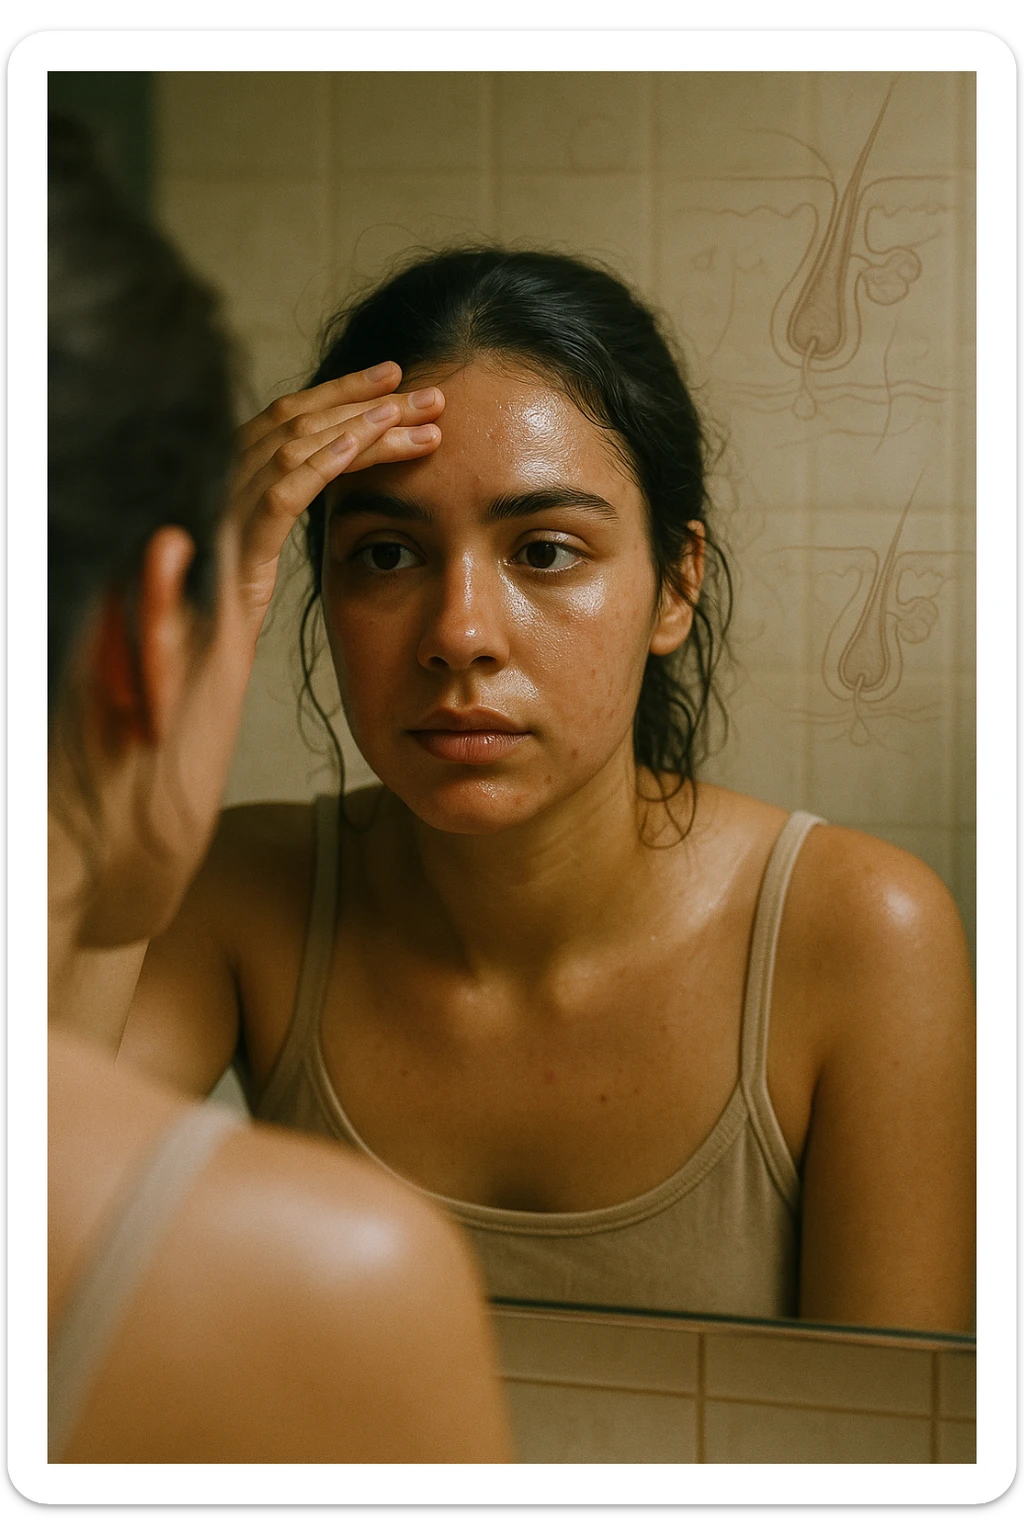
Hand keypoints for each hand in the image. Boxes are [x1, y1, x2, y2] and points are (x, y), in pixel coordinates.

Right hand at [230, 361, 442, 641]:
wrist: (183, 670)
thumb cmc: (219, 618)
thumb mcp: (251, 557)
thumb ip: (275, 511)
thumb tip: (325, 475)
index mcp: (230, 480)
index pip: (287, 417)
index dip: (341, 393)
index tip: (393, 378)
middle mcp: (222, 481)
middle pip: (298, 420)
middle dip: (368, 402)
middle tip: (432, 394)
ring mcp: (226, 511)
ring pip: (298, 446)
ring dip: (363, 426)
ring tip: (418, 415)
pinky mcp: (237, 547)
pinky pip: (283, 493)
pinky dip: (323, 462)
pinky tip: (364, 444)